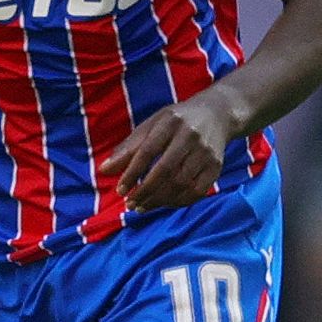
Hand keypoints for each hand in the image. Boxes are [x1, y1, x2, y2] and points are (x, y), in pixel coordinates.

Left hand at [118, 90, 237, 208]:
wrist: (217, 114)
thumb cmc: (176, 121)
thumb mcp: (151, 125)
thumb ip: (128, 148)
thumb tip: (104, 171)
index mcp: (170, 122)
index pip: (148, 151)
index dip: (132, 172)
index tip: (120, 190)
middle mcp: (190, 136)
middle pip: (165, 170)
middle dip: (145, 191)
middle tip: (130, 204)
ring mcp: (206, 152)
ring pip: (181, 183)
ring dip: (159, 199)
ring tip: (143, 206)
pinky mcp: (216, 166)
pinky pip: (197, 191)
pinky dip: (179, 202)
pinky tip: (164, 204)